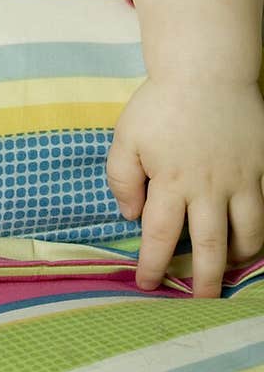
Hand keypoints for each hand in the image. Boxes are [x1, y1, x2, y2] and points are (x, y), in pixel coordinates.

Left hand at [106, 78, 263, 296]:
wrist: (208, 70)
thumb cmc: (161, 103)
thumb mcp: (126, 136)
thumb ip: (122, 178)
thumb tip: (131, 215)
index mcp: (171, 181)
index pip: (160, 235)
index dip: (154, 264)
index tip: (147, 284)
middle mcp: (209, 187)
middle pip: (209, 246)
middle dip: (204, 279)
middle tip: (200, 301)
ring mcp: (241, 179)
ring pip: (248, 232)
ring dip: (238, 256)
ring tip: (228, 267)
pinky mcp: (262, 166)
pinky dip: (262, 229)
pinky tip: (252, 237)